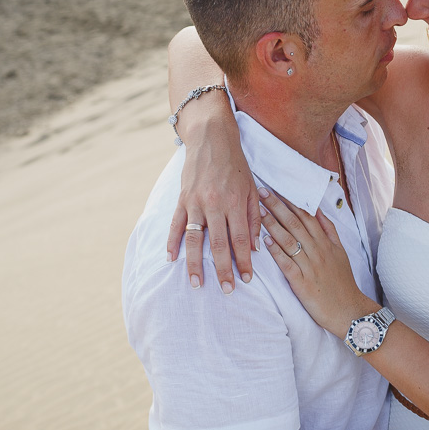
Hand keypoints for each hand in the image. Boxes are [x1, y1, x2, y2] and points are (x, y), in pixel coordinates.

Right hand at [167, 118, 260, 293]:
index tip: (247, 279)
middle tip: (226, 290)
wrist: (212, 139)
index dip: (244, 262)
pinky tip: (172, 259)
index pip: (241, 240)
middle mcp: (215, 205)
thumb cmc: (236, 165)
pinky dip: (173, 242)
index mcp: (236, 203)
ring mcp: (196, 202)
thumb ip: (254, 218)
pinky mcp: (182, 199)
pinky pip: (176, 224)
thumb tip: (256, 247)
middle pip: (219, 245)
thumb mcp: (252, 189)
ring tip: (196, 283)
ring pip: (195, 239)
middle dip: (223, 270)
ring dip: (195, 264)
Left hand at [258, 187, 377, 334]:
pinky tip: (265, 242)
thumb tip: (318, 210)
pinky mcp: (302, 283)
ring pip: (289, 241)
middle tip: (262, 192)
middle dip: (277, 207)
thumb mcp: (340, 251)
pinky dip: (276, 253)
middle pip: (295, 224)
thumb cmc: (342, 282)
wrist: (349, 310)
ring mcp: (310, 267)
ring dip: (273, 225)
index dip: (290, 202)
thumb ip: (329, 230)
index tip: (276, 190)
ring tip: (259, 212)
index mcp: (325, 242)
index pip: (306, 216)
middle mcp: (317, 251)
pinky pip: (287, 265)